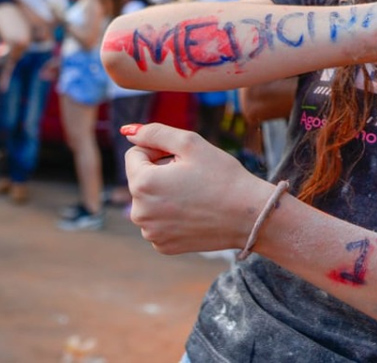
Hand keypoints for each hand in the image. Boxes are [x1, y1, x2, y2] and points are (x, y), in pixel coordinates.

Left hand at [124, 123, 272, 254]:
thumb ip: (154, 132)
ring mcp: (150, 233)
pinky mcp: (163, 246)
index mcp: (142, 183)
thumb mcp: (190, 143)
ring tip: (195, 196)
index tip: (183, 159)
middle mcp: (139, 212)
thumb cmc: (222, 176)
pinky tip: (194, 213)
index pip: (135, 154)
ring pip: (149, 201)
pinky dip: (172, 215)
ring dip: (165, 194)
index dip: (159, 151)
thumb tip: (127, 131)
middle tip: (192, 178)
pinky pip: (158, 221)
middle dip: (161, 173)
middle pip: (141, 179)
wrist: (249, 216)